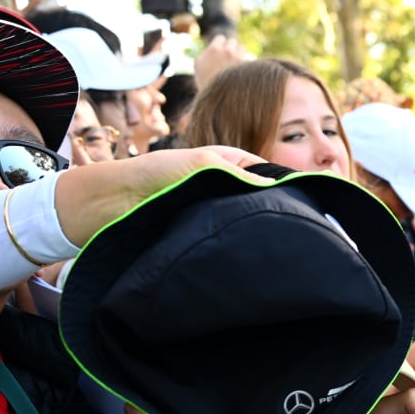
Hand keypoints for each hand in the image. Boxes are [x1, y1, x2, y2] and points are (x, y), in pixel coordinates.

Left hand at [51, 144, 267, 245]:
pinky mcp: (200, 231)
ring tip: (269, 242)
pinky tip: (243, 251)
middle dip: (269, 211)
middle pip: (256, 199)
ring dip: (248, 228)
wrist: (115, 201)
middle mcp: (223, 185)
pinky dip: (231, 242)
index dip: (281, 185)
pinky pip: (222, 237)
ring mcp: (212, 209)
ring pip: (240, 220)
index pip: (265, 173)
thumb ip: (241, 173)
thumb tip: (277, 190)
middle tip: (288, 227)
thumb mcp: (203, 163)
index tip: (299, 202)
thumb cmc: (156, 172)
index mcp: (228, 162)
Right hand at [193, 34, 248, 89]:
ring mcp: (239, 58)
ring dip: (239, 54)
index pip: (221, 38)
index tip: (220, 52)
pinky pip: (248, 59)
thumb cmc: (206, 84)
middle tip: (228, 58)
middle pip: (233, 42)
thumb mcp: (198, 67)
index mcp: (214, 49)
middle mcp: (227, 51)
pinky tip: (242, 71)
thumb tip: (211, 48)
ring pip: (242, 48)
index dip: (220, 45)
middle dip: (231, 48)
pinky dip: (245, 63)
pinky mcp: (248, 66)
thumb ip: (205, 53)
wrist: (219, 101)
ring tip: (235, 64)